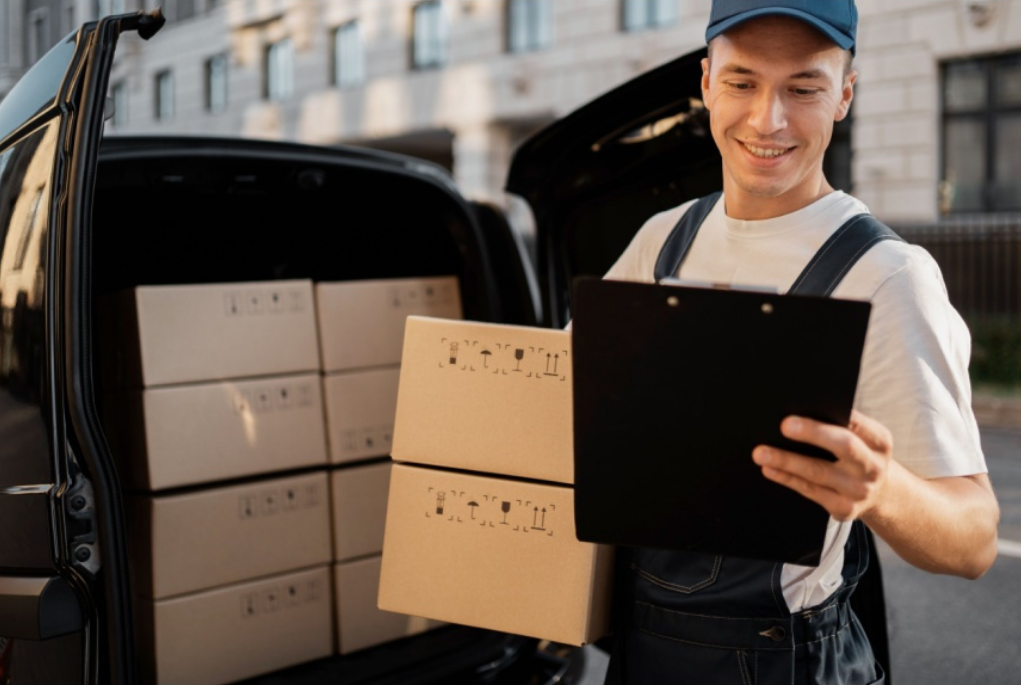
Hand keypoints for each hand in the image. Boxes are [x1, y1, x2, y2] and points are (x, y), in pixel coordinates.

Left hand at [751, 410, 893, 520]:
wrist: (879, 494)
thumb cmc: (859, 456)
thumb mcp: (863, 439)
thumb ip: (840, 425)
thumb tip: (800, 410)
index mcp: (879, 442)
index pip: (858, 423)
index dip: (837, 414)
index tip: (812, 408)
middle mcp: (873, 466)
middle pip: (844, 446)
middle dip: (813, 433)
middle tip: (785, 425)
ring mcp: (859, 490)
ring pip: (819, 472)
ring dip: (787, 461)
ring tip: (761, 452)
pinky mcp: (844, 508)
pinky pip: (810, 491)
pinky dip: (787, 478)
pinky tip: (770, 469)